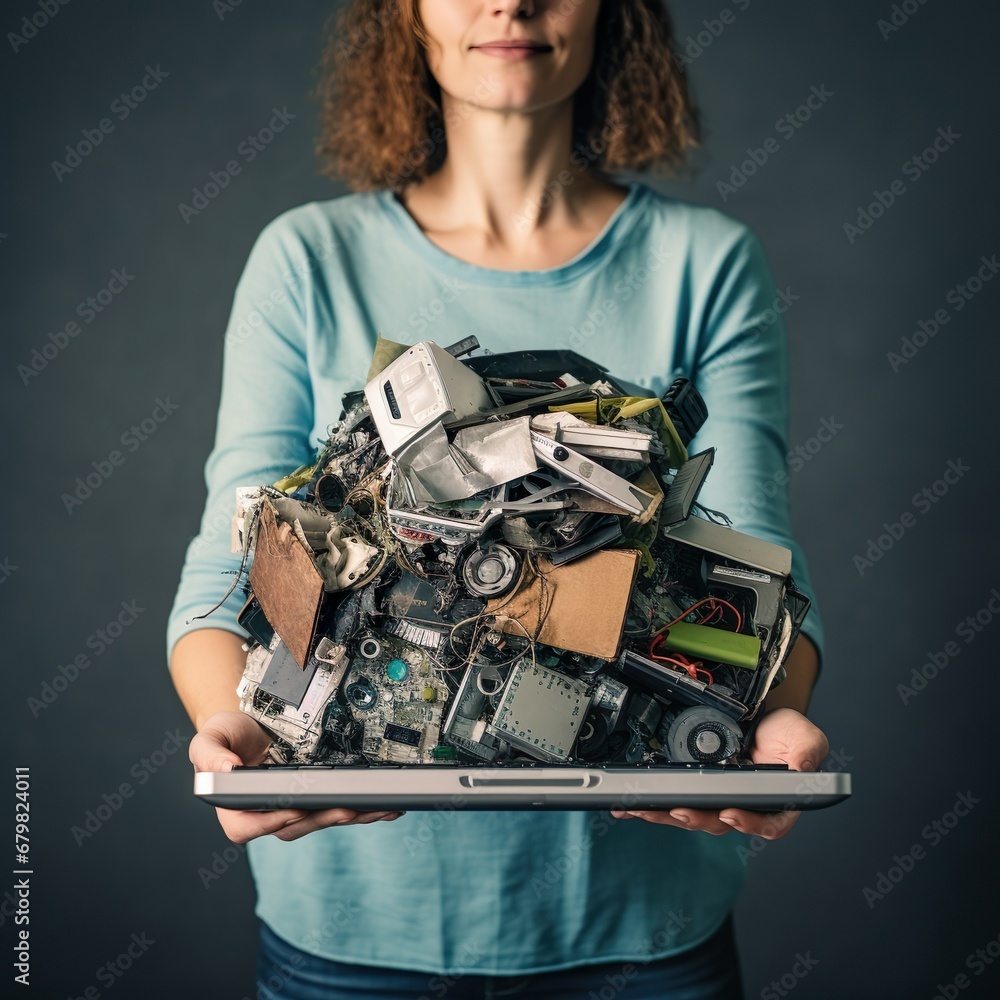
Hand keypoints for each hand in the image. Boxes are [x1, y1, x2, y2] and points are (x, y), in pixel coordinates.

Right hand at [190, 711, 404, 842]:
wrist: (249, 724)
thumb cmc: (226, 735)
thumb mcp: (209, 738)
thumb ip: (209, 754)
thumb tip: (224, 770)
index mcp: (234, 808)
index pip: (248, 827)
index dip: (271, 821)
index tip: (293, 809)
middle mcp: (264, 814)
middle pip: (292, 826)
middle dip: (322, 818)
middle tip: (348, 809)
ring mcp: (290, 808)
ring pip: (319, 820)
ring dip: (349, 817)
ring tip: (377, 809)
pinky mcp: (312, 799)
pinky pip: (334, 807)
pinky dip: (360, 808)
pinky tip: (382, 806)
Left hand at [610, 707, 829, 838]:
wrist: (762, 716)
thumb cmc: (787, 733)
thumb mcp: (806, 738)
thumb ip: (807, 754)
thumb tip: (803, 769)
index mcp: (777, 804)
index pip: (768, 824)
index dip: (749, 823)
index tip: (731, 814)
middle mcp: (746, 808)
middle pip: (720, 822)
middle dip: (696, 818)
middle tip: (677, 810)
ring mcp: (719, 801)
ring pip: (692, 815)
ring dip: (665, 814)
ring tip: (643, 809)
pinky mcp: (697, 791)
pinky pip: (675, 801)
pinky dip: (652, 803)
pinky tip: (630, 804)